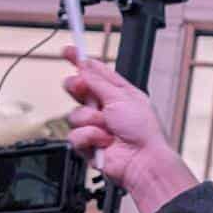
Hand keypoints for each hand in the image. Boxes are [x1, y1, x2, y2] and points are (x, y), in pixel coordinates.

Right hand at [61, 48, 196, 209]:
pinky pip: (74, 136)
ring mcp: (95, 126)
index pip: (94, 72)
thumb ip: (99, 82)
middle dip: (77, 88)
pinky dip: (89, 138)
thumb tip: (85, 67)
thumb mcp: (122, 97)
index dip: (80, 61)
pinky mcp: (87, 143)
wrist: (142, 160)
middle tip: (81, 88)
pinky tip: (103, 142)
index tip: (69, 51)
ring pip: (74, 115)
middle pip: (78, 90)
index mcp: (117, 93)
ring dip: (90, 120)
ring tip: (107, 128)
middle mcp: (104, 108)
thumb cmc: (143, 131)